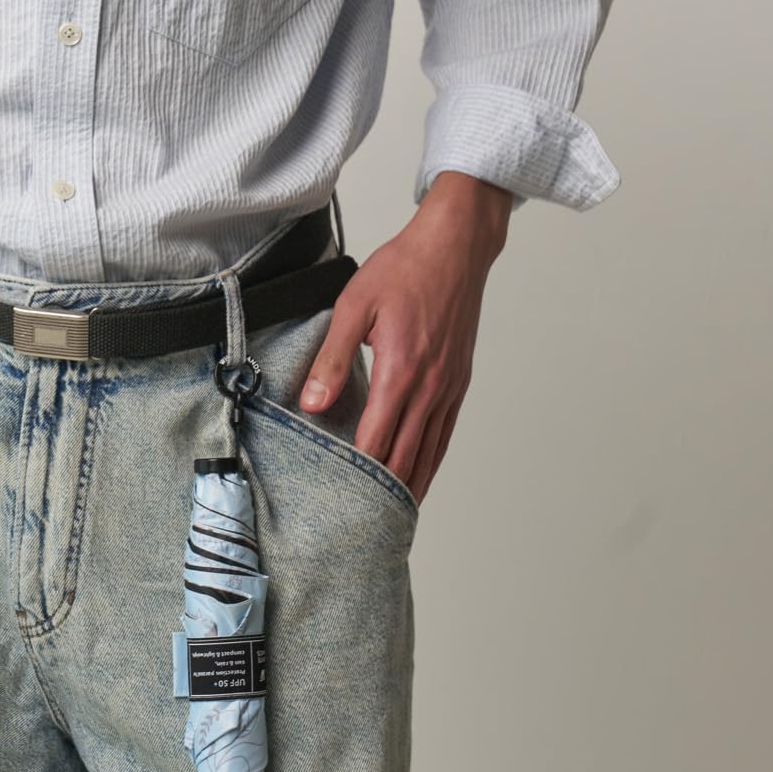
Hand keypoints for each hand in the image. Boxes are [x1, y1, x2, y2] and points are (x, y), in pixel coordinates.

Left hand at [300, 171, 512, 506]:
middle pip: (405, 456)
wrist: (456, 246)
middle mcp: (430, 387)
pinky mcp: (458, 382)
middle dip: (384, 493)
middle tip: (363, 524)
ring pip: (429, 451)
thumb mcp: (354, 306)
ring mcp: (449, 387)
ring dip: (411, 485)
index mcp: (401, 372)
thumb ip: (333, 358)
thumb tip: (314, 404)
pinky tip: (418, 476)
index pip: (376, 439)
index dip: (358, 474)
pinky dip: (431, 461)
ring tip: (392, 517)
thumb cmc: (403, 270)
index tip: (340, 500)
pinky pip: (444, 433)